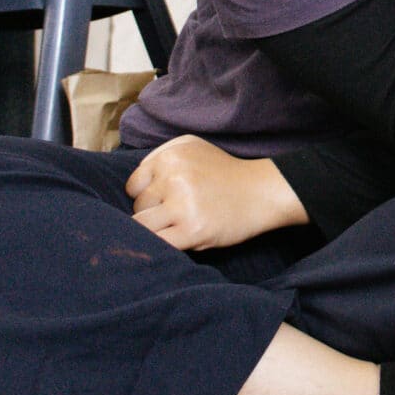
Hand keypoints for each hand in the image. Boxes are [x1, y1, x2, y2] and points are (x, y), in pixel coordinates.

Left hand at [124, 134, 305, 251]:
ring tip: (178, 227)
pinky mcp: (191, 230)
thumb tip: (132, 187)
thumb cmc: (225, 174)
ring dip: (157, 230)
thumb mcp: (193, 148)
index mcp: (170, 156)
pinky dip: (160, 245)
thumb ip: (160, 159)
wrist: (262, 192)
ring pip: (142, 226)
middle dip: (153, 213)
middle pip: (138, 206)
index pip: (133, 185)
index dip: (146, 196)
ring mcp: (182, 204)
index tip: (164, 201)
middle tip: (177, 214)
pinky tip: (175, 240)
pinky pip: (158, 242)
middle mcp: (173, 176)